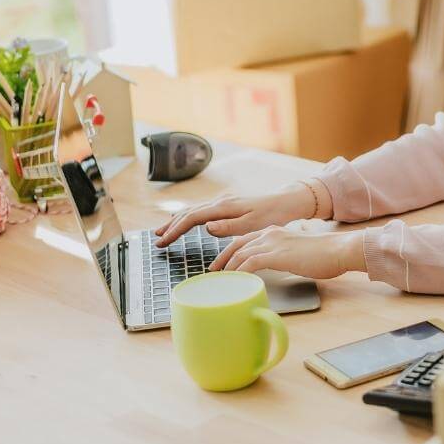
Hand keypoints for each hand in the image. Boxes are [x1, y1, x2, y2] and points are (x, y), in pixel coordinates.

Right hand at [153, 184, 314, 247]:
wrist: (286, 202)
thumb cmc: (272, 215)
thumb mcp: (253, 224)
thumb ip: (229, 227)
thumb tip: (206, 227)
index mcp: (224, 207)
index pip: (192, 218)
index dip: (175, 230)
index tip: (162, 241)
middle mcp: (220, 202)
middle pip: (188, 213)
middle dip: (171, 226)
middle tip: (157, 240)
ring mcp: (223, 202)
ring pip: (193, 211)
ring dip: (177, 221)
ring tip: (163, 233)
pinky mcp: (227, 205)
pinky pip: (201, 211)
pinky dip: (188, 218)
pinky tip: (185, 223)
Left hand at [209, 227, 365, 279]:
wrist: (338, 249)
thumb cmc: (324, 254)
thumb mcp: (297, 252)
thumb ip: (284, 257)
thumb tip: (278, 268)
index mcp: (274, 231)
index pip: (244, 239)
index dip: (229, 251)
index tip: (222, 264)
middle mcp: (270, 234)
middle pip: (236, 245)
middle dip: (222, 259)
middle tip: (213, 272)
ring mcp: (273, 243)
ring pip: (240, 254)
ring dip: (228, 268)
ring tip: (220, 280)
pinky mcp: (277, 255)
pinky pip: (250, 263)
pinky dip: (240, 272)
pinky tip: (237, 281)